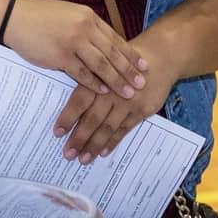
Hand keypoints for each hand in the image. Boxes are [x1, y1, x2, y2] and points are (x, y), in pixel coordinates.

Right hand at [3, 0, 147, 97]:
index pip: (115, 38)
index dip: (130, 54)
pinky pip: (81, 73)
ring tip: (128, 92)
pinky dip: (93, 83)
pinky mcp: (60, 56)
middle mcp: (84, 28)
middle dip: (129, 70)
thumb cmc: (41, 17)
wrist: (14, 18)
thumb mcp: (69, 14)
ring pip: (101, 64)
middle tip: (142, 83)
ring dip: (116, 80)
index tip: (144, 66)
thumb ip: (87, 27)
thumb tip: (104, 43)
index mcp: (88, 17)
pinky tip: (103, 91)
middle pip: (112, 52)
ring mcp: (72, 42)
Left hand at [53, 49, 177, 163]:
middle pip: (92, 118)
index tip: (57, 133)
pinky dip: (112, 142)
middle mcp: (112, 91)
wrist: (160, 58)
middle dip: (79, 138)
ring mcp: (128, 102)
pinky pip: (124, 130)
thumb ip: (88, 82)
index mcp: (98, 77)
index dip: (68, 117)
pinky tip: (102, 152)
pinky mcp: (141, 110)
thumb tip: (66, 107)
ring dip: (94, 145)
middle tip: (68, 154)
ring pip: (108, 127)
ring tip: (83, 159)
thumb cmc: (123, 64)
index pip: (79, 100)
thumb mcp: (105, 66)